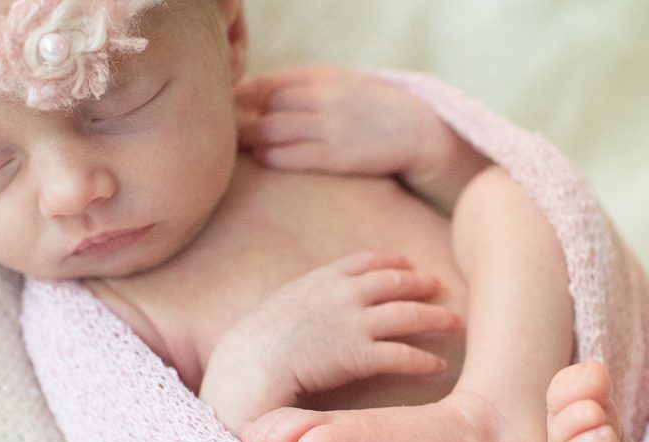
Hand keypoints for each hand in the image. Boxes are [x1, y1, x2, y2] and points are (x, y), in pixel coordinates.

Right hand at [199, 251, 460, 435]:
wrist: (248, 366)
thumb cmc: (255, 345)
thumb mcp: (280, 307)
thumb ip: (305, 300)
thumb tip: (313, 306)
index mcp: (321, 280)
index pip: (364, 262)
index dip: (389, 261)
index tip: (405, 263)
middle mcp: (343, 295)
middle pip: (394, 283)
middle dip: (420, 284)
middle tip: (439, 286)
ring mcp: (354, 323)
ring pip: (407, 315)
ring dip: (434, 317)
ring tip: (454, 322)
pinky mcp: (360, 355)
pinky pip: (402, 355)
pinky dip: (423, 360)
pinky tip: (437, 367)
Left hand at [235, 67, 438, 178]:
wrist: (418, 131)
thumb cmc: (372, 110)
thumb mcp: (342, 84)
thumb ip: (306, 87)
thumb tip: (259, 95)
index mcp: (325, 77)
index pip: (270, 81)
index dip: (243, 94)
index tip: (230, 106)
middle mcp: (326, 97)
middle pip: (267, 106)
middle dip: (244, 119)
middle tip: (230, 132)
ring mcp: (331, 127)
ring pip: (273, 129)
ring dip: (251, 139)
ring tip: (243, 146)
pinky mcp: (337, 156)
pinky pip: (291, 156)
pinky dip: (270, 156)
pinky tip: (263, 158)